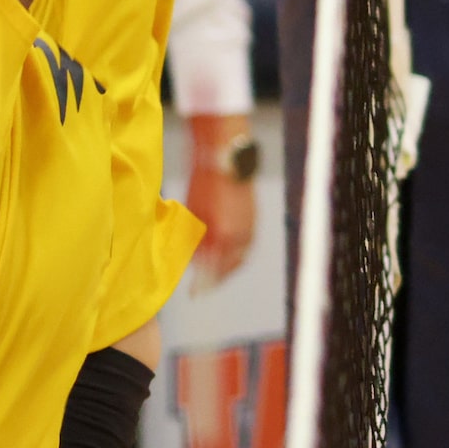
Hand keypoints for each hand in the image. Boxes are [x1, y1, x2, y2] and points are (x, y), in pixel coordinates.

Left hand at [185, 155, 256, 283]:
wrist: (226, 154)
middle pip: (231, 266)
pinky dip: (235, 252)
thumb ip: (197, 238)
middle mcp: (242, 235)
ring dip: (228, 265)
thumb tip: (195, 258)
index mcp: (226, 235)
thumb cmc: (205, 181)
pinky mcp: (253, 218)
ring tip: (214, 270)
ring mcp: (250, 226)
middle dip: (217, 276)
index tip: (195, 292)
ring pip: (240, 256)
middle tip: (204, 284)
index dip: (204, 283)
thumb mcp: (195, 212)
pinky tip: (224, 250)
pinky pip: (245, 244)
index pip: (216, 270)